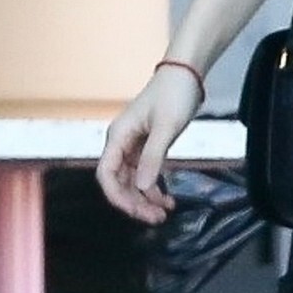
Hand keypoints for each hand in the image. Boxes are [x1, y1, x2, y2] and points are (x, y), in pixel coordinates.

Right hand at [96, 66, 201, 222]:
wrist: (186, 74)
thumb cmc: (174, 94)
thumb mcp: (166, 127)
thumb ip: (153, 157)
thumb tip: (141, 187)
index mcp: (118, 136)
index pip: (106, 174)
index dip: (117, 197)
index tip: (135, 212)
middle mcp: (121, 143)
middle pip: (118, 182)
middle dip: (134, 202)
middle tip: (156, 218)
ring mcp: (133, 145)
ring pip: (132, 181)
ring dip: (144, 199)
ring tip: (164, 213)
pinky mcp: (147, 146)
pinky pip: (144, 173)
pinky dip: (154, 188)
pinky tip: (167, 199)